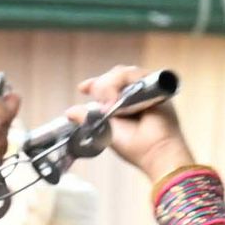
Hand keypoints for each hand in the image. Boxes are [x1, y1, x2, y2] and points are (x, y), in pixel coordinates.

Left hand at [80, 61, 187, 181]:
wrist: (155, 151)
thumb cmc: (135, 147)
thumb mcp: (104, 130)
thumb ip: (88, 118)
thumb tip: (69, 112)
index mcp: (123, 105)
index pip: (107, 84)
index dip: (95, 83)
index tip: (83, 88)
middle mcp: (135, 95)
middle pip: (113, 75)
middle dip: (102, 86)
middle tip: (102, 105)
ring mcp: (145, 90)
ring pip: (122, 73)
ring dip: (111, 86)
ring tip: (111, 105)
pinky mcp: (155, 86)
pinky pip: (135, 74)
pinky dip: (123, 83)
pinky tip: (119, 100)